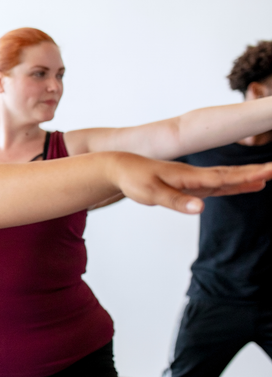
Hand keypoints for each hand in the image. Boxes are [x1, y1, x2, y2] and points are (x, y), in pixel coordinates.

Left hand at [113, 155, 271, 213]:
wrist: (120, 168)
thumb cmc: (134, 180)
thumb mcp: (152, 194)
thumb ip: (177, 201)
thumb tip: (202, 208)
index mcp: (189, 176)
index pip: (224, 177)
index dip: (247, 176)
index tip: (269, 172)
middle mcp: (195, 176)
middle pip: (230, 175)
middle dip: (254, 174)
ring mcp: (193, 180)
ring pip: (225, 179)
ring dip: (246, 178)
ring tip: (267, 178)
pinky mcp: (188, 184)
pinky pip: (215, 185)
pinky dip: (231, 185)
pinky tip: (243, 185)